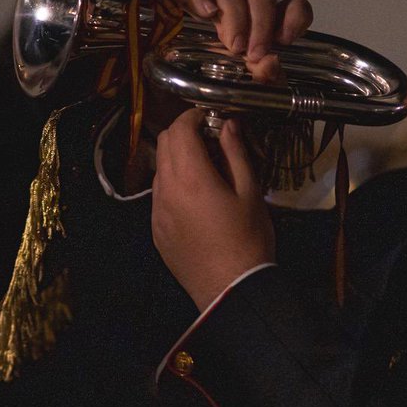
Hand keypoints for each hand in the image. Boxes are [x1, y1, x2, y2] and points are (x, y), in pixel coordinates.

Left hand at [152, 108, 275, 310]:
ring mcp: (156, 212)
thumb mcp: (251, 192)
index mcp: (191, 177)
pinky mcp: (156, 231)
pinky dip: (174, 185)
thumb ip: (236, 153)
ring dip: (178, 159)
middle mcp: (166, 190)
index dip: (193, 117)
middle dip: (183, 134)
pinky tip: (197, 199)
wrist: (231, 289)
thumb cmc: (249, 238)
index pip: (179, 130)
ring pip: (159, 170)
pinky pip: (160, 196)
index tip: (211, 118)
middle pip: (163, 144)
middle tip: (210, 140)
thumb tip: (227, 125)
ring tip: (206, 170)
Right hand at [173, 0, 312, 84]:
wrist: (184, 97)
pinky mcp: (185, 7)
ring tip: (232, 46)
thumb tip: (270, 63)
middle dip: (261, 23)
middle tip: (254, 52)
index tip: (285, 39)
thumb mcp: (252, 89)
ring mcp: (215, 6)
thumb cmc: (226, 89)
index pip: (293, 7)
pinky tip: (206, 14)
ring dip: (234, 16)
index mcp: (268, 28)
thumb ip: (267, 77)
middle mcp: (245, 10)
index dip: (294, 16)